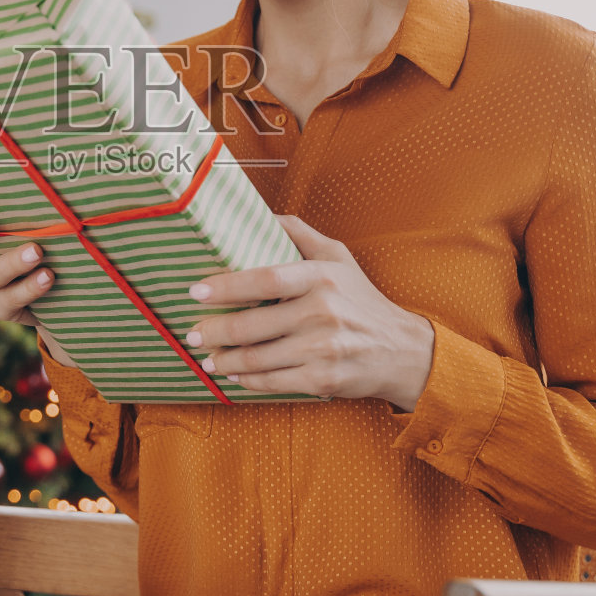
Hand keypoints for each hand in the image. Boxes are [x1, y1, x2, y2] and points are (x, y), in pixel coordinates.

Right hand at [0, 187, 76, 367]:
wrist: (68, 290)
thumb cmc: (51, 243)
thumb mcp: (41, 221)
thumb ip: (32, 203)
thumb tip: (41, 158)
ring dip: (10, 262)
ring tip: (36, 251)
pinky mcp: (6, 309)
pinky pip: (10, 301)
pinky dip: (29, 288)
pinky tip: (47, 277)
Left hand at [184, 213, 435, 408]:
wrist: (402, 350)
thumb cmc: (361, 299)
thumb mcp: (338, 256)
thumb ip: (298, 233)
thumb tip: (260, 214)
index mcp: (321, 277)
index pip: (265, 279)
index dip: (226, 286)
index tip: (196, 291)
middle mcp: (322, 312)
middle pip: (252, 325)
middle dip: (214, 332)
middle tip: (193, 334)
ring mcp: (323, 349)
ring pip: (257, 358)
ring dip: (224, 360)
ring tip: (207, 358)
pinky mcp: (323, 379)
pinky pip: (273, 382)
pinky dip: (247, 380)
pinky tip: (234, 375)